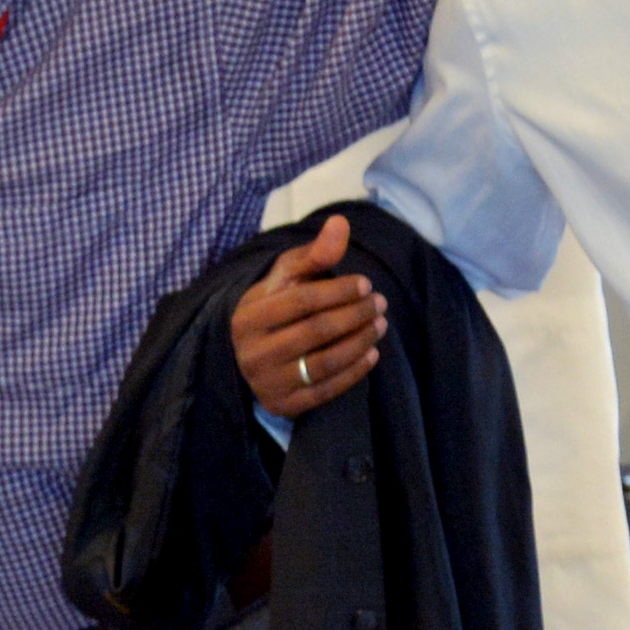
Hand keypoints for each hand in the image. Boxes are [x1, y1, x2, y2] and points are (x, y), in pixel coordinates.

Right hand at [233, 213, 386, 416]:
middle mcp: (253, 352)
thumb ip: (314, 254)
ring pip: (324, 363)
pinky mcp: (282, 405)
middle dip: (355, 315)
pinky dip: (354, 373)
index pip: (302, 301)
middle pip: (316, 331)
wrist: (249, 356)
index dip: (338, 291)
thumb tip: (340, 223)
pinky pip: (325, 391)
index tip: (366, 284)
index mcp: (249, 315)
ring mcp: (267, 382)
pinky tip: (372, 355)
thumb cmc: (274, 308)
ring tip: (380, 325)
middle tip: (380, 304)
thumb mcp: (286, 279)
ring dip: (360, 342)